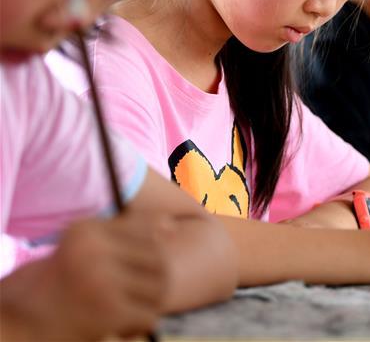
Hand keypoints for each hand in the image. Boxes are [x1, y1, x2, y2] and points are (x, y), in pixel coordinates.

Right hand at [0, 213, 169, 340]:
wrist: (12, 325)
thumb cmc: (53, 287)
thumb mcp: (82, 250)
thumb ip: (126, 233)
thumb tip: (171, 226)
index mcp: (85, 230)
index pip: (147, 229)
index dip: (153, 248)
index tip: (137, 267)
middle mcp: (94, 249)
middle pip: (159, 260)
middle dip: (153, 278)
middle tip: (131, 293)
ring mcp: (102, 280)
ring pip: (159, 288)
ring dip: (148, 302)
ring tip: (126, 308)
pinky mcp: (109, 311)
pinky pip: (148, 315)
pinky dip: (138, 324)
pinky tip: (118, 325)